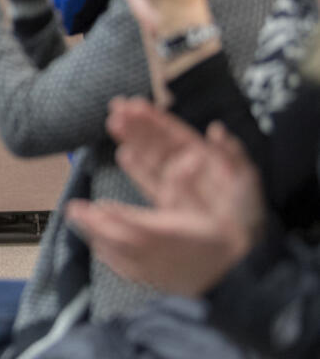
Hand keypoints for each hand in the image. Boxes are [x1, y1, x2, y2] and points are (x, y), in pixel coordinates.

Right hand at [67, 104, 263, 296]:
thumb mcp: (245, 180)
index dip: (153, 119)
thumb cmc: (244, 217)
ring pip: (149, 158)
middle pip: (156, 142)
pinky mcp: (166, 205)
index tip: (133, 105)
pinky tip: (124, 155)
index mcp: (205, 159)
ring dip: (132, 140)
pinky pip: (147, 182)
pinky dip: (135, 167)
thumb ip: (231, 154)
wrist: (237, 254)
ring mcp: (175, 187)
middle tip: (115, 109)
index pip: (174, 134)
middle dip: (136, 125)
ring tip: (114, 124)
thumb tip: (215, 129)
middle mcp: (187, 169)